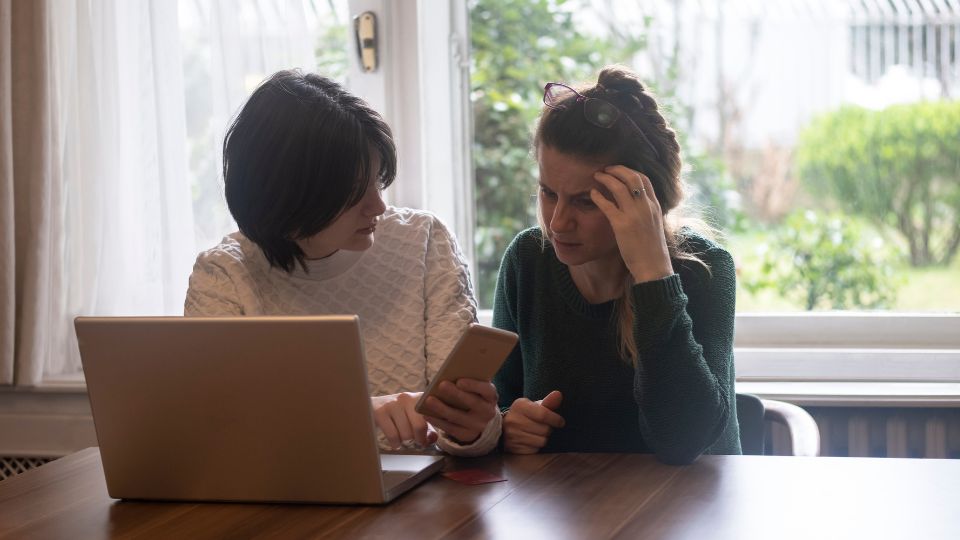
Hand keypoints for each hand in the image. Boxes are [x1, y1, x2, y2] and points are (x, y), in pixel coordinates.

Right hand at [371, 393, 437, 448]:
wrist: (371, 405)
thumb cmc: (399, 414)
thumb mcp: (415, 418)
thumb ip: (428, 429)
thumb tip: (432, 439)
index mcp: (419, 397)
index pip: (432, 416)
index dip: (430, 432)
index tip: (425, 440)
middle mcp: (407, 398)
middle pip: (419, 426)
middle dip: (418, 439)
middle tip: (415, 442)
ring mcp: (392, 404)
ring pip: (406, 433)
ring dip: (406, 442)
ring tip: (403, 439)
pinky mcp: (380, 412)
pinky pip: (393, 436)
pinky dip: (396, 444)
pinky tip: (395, 443)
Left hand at [420, 379, 498, 444]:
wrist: (478, 418)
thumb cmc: (472, 395)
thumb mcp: (475, 388)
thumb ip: (468, 381)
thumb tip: (450, 372)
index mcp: (491, 396)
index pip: (487, 390)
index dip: (474, 385)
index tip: (459, 381)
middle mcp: (488, 412)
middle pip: (473, 403)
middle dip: (456, 394)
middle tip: (441, 385)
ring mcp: (478, 426)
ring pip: (458, 417)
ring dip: (442, 408)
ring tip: (428, 400)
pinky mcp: (466, 435)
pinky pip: (450, 428)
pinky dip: (437, 421)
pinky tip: (426, 414)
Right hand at [502, 390, 564, 453]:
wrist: (507, 427)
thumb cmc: (527, 415)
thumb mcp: (537, 406)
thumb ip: (549, 402)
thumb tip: (558, 394)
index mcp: (519, 406)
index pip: (543, 414)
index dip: (556, 419)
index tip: (561, 422)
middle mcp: (513, 419)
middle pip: (544, 429)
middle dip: (548, 429)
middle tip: (544, 426)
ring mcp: (511, 434)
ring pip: (541, 441)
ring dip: (543, 438)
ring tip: (537, 433)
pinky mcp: (512, 447)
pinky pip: (534, 450)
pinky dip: (536, 446)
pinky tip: (531, 441)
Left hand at [590, 165, 673, 282]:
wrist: (654, 267)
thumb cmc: (652, 250)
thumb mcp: (654, 225)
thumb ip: (647, 213)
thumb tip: (637, 206)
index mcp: (655, 206)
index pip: (644, 180)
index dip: (630, 171)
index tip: (619, 170)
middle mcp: (646, 207)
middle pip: (632, 177)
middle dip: (617, 169)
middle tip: (606, 168)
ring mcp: (634, 215)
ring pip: (619, 187)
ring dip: (606, 178)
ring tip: (596, 176)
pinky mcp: (622, 225)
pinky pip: (608, 205)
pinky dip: (598, 196)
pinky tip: (592, 194)